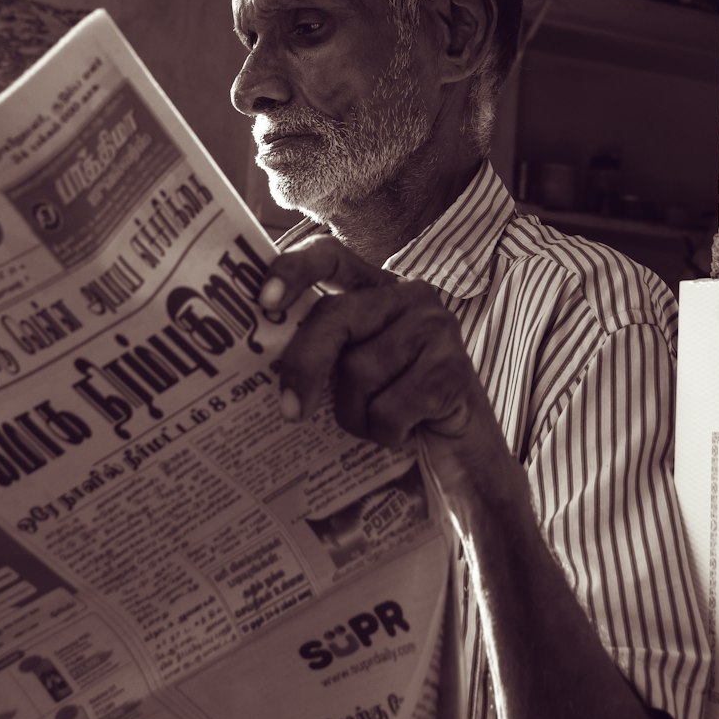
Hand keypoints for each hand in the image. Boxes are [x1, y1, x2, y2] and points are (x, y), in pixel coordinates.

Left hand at [260, 234, 511, 492]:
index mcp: (377, 289)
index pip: (329, 256)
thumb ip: (322, 350)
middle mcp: (410, 296)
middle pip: (335, 317)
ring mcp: (436, 329)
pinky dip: (385, 434)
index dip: (293, 269)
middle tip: (290, 410)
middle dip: (305, 365)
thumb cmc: (396, 412)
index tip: (264, 301)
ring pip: (359, 371)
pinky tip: (405, 434)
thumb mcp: (353, 372)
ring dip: (356, 415)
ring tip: (378, 423)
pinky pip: (388, 409)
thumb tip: (255, 359)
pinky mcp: (452, 370)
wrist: (464, 462)